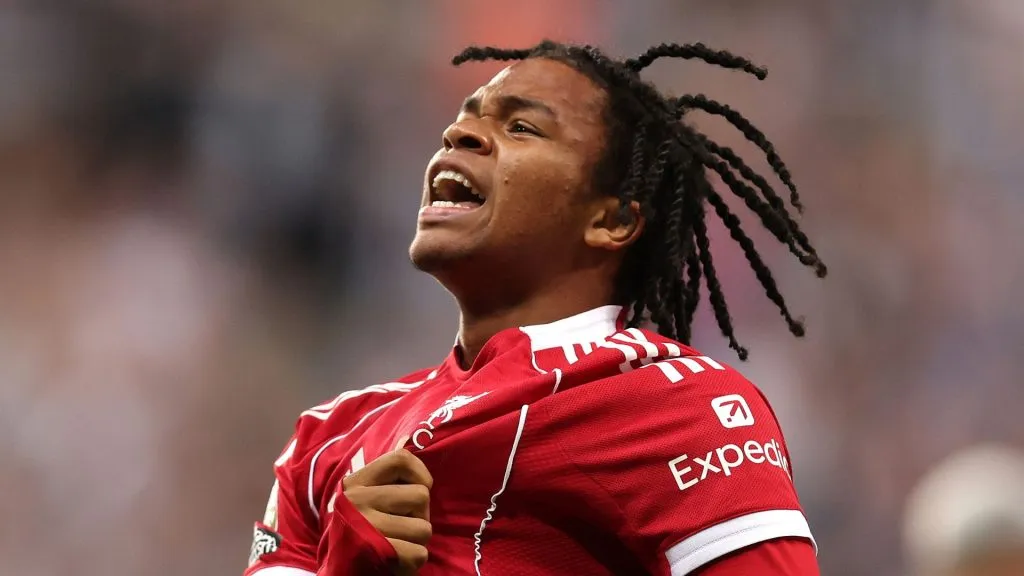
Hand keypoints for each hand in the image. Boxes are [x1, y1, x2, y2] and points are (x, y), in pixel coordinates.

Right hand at [342, 449, 432, 574]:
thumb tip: (407, 437)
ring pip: (424, 528)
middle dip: (419, 516)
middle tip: (401, 526)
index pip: (401, 459)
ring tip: (396, 544)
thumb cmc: (359, 531)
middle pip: (421, 496)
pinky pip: (419, 553)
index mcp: (355, 484)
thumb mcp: (363, 497)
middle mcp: (357, 501)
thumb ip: (385, 473)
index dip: (421, 473)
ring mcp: (366, 526)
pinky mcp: (376, 553)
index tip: (418, 488)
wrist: (338, 571)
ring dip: (416, 542)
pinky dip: (411, 562)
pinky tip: (394, 561)